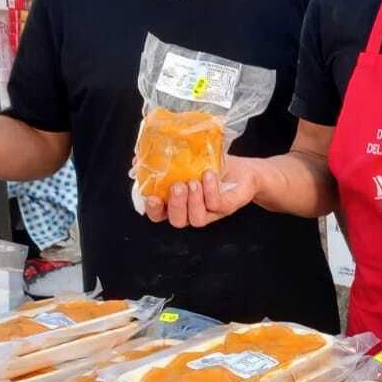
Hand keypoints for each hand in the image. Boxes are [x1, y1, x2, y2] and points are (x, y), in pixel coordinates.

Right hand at [142, 157, 261, 227]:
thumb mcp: (185, 160)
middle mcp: (192, 211)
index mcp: (177, 202)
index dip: (153, 210)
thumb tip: (136, 160)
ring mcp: (210, 212)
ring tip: (194, 181)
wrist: (245, 170)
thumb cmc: (213, 167)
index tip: (152, 197)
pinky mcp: (227, 208)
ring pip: (196, 219)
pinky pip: (216, 205)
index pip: (159, 214)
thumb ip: (162, 161)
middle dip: (175, 205)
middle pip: (177, 221)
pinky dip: (210, 190)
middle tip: (178, 186)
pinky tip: (208, 175)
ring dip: (193, 200)